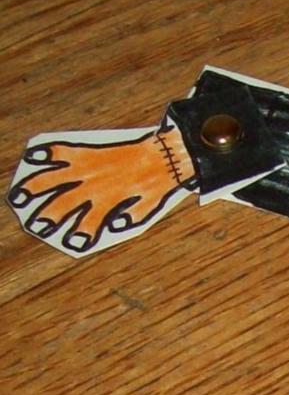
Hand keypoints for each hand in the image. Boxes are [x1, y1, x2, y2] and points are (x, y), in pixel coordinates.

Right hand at [8, 126, 193, 254]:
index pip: (89, 225)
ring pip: (54, 179)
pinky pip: (63, 151)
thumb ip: (132, 218)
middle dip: (48, 217)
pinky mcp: (87, 152)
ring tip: (19, 197)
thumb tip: (116, 224)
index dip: (80, 236)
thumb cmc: (157, 184)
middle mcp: (95, 187)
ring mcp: (88, 168)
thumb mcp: (148, 208)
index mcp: (110, 203)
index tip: (73, 243)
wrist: (163, 154)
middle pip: (64, 204)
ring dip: (34, 188)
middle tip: (36, 226)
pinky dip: (47, 153)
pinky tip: (33, 156)